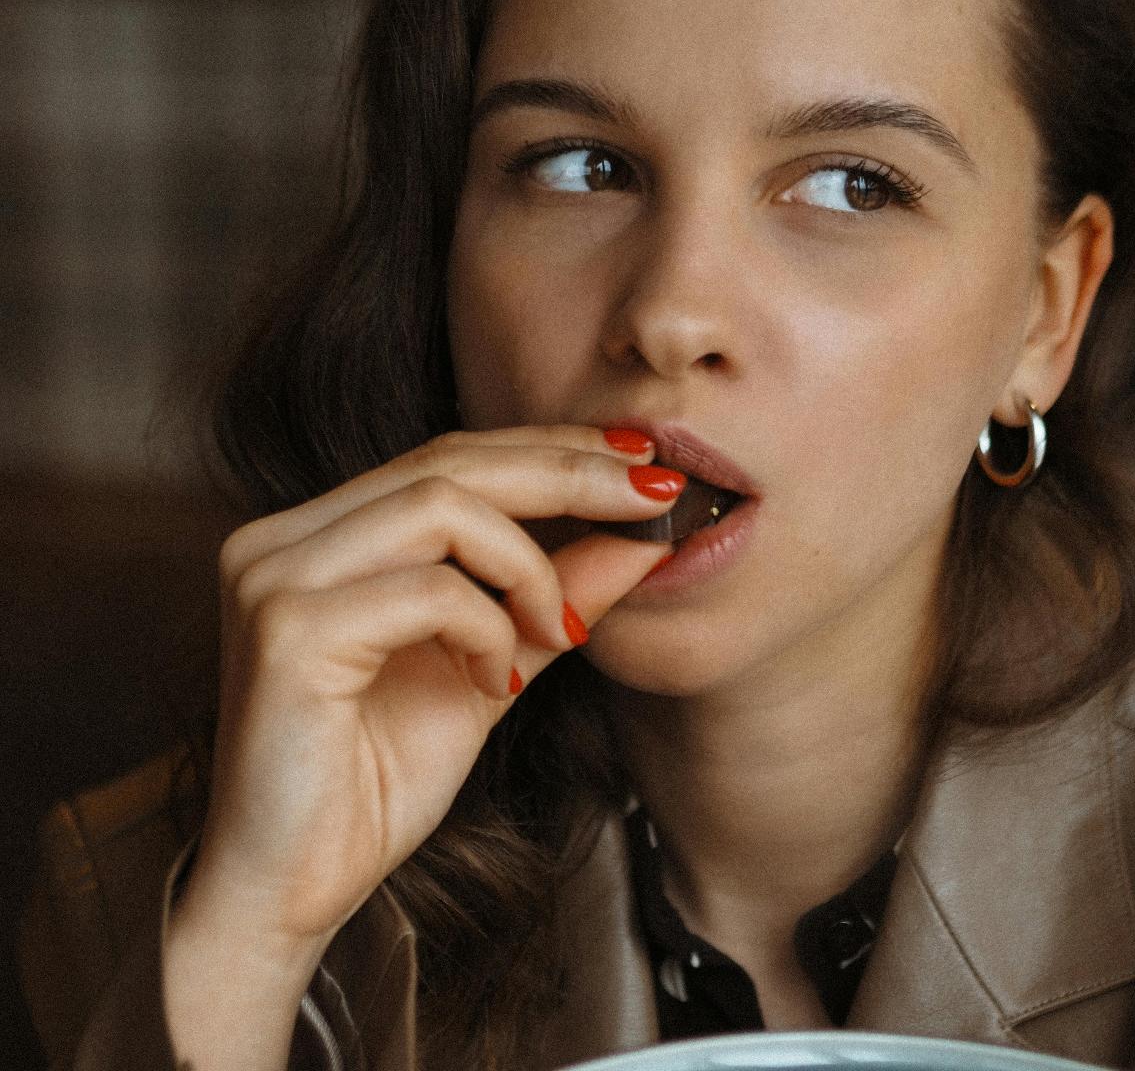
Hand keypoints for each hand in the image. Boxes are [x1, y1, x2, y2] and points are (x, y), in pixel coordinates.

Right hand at [176, 425, 675, 956]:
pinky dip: (487, 626)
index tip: (639, 460)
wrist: (291, 892)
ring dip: (527, 565)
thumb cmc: (374, 781)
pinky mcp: (287, 629)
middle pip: (449, 461)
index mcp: (324, 534)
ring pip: (441, 507)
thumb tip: (640, 537)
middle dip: (567, 470)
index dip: (550, 448)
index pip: (450, 457)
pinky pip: (429, 591)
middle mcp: (285, 538)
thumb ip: (554, 597)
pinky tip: (494, 678)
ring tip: (554, 629)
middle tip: (652, 494)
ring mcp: (274, 575)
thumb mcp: (493, 665)